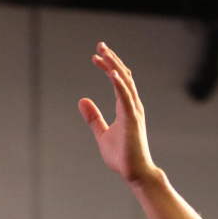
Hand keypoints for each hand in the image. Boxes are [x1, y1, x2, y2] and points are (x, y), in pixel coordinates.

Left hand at [79, 42, 160, 185]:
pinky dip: (120, 86)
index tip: (95, 56)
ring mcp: (134, 112)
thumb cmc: (122, 156)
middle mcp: (132, 106)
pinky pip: (126, 99)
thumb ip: (93, 117)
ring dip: (115, 67)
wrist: (136, 173)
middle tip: (100, 45)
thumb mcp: (102, 133)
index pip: (118, 81)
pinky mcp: (132, 121)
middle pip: (123, 76)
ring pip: (125, 83)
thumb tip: (82, 100)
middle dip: (112, 60)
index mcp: (125, 108)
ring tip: (104, 53)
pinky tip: (112, 74)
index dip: (107, 67)